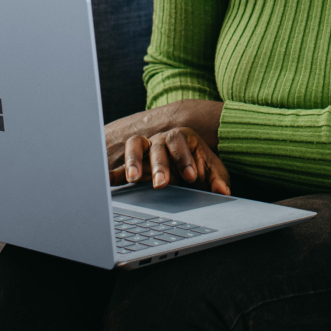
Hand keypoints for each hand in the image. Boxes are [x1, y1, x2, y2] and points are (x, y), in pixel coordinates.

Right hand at [105, 99, 223, 176]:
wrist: (186, 170)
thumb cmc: (199, 168)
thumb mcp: (211, 171)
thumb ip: (217, 180)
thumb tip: (224, 192)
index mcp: (181, 137)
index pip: (179, 141)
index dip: (184, 158)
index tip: (191, 177)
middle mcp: (161, 141)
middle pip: (157, 146)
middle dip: (160, 165)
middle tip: (162, 184)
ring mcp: (144, 152)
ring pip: (135, 146)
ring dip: (133, 161)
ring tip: (133, 179)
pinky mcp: (131, 166)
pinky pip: (118, 166)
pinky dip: (112, 173)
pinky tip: (106, 181)